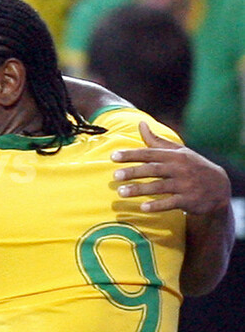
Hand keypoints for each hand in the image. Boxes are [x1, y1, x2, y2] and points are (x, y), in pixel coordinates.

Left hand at [111, 121, 230, 213]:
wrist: (220, 187)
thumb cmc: (192, 166)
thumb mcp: (178, 151)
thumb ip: (156, 141)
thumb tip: (140, 124)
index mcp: (175, 156)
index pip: (150, 153)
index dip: (131, 154)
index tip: (113, 156)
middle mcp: (179, 169)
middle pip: (153, 169)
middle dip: (133, 172)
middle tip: (115, 176)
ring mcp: (185, 185)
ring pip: (159, 186)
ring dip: (140, 189)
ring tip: (121, 193)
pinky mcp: (188, 200)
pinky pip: (171, 203)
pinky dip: (158, 205)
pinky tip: (143, 207)